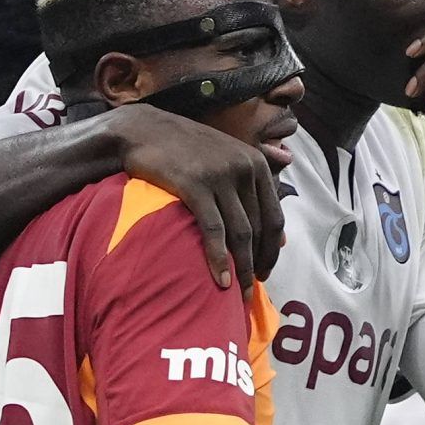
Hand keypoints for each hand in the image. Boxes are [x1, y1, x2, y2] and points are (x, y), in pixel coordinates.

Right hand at [107, 105, 285, 293]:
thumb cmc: (184, 151)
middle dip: (258, 264)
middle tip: (251, 291)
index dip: (272, 251)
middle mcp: (244, 168)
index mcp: (256, 163)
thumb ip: (252, 192)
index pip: (275, 217)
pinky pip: (214, 230)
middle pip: (260, 229)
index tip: (265, 273)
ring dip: (242, 269)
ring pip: (241, 233)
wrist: (142, 130)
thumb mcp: (226, 161)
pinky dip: (219, 258)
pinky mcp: (195, 185)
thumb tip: (281, 238)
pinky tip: (221, 280)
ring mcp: (220, 176)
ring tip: (240, 294)